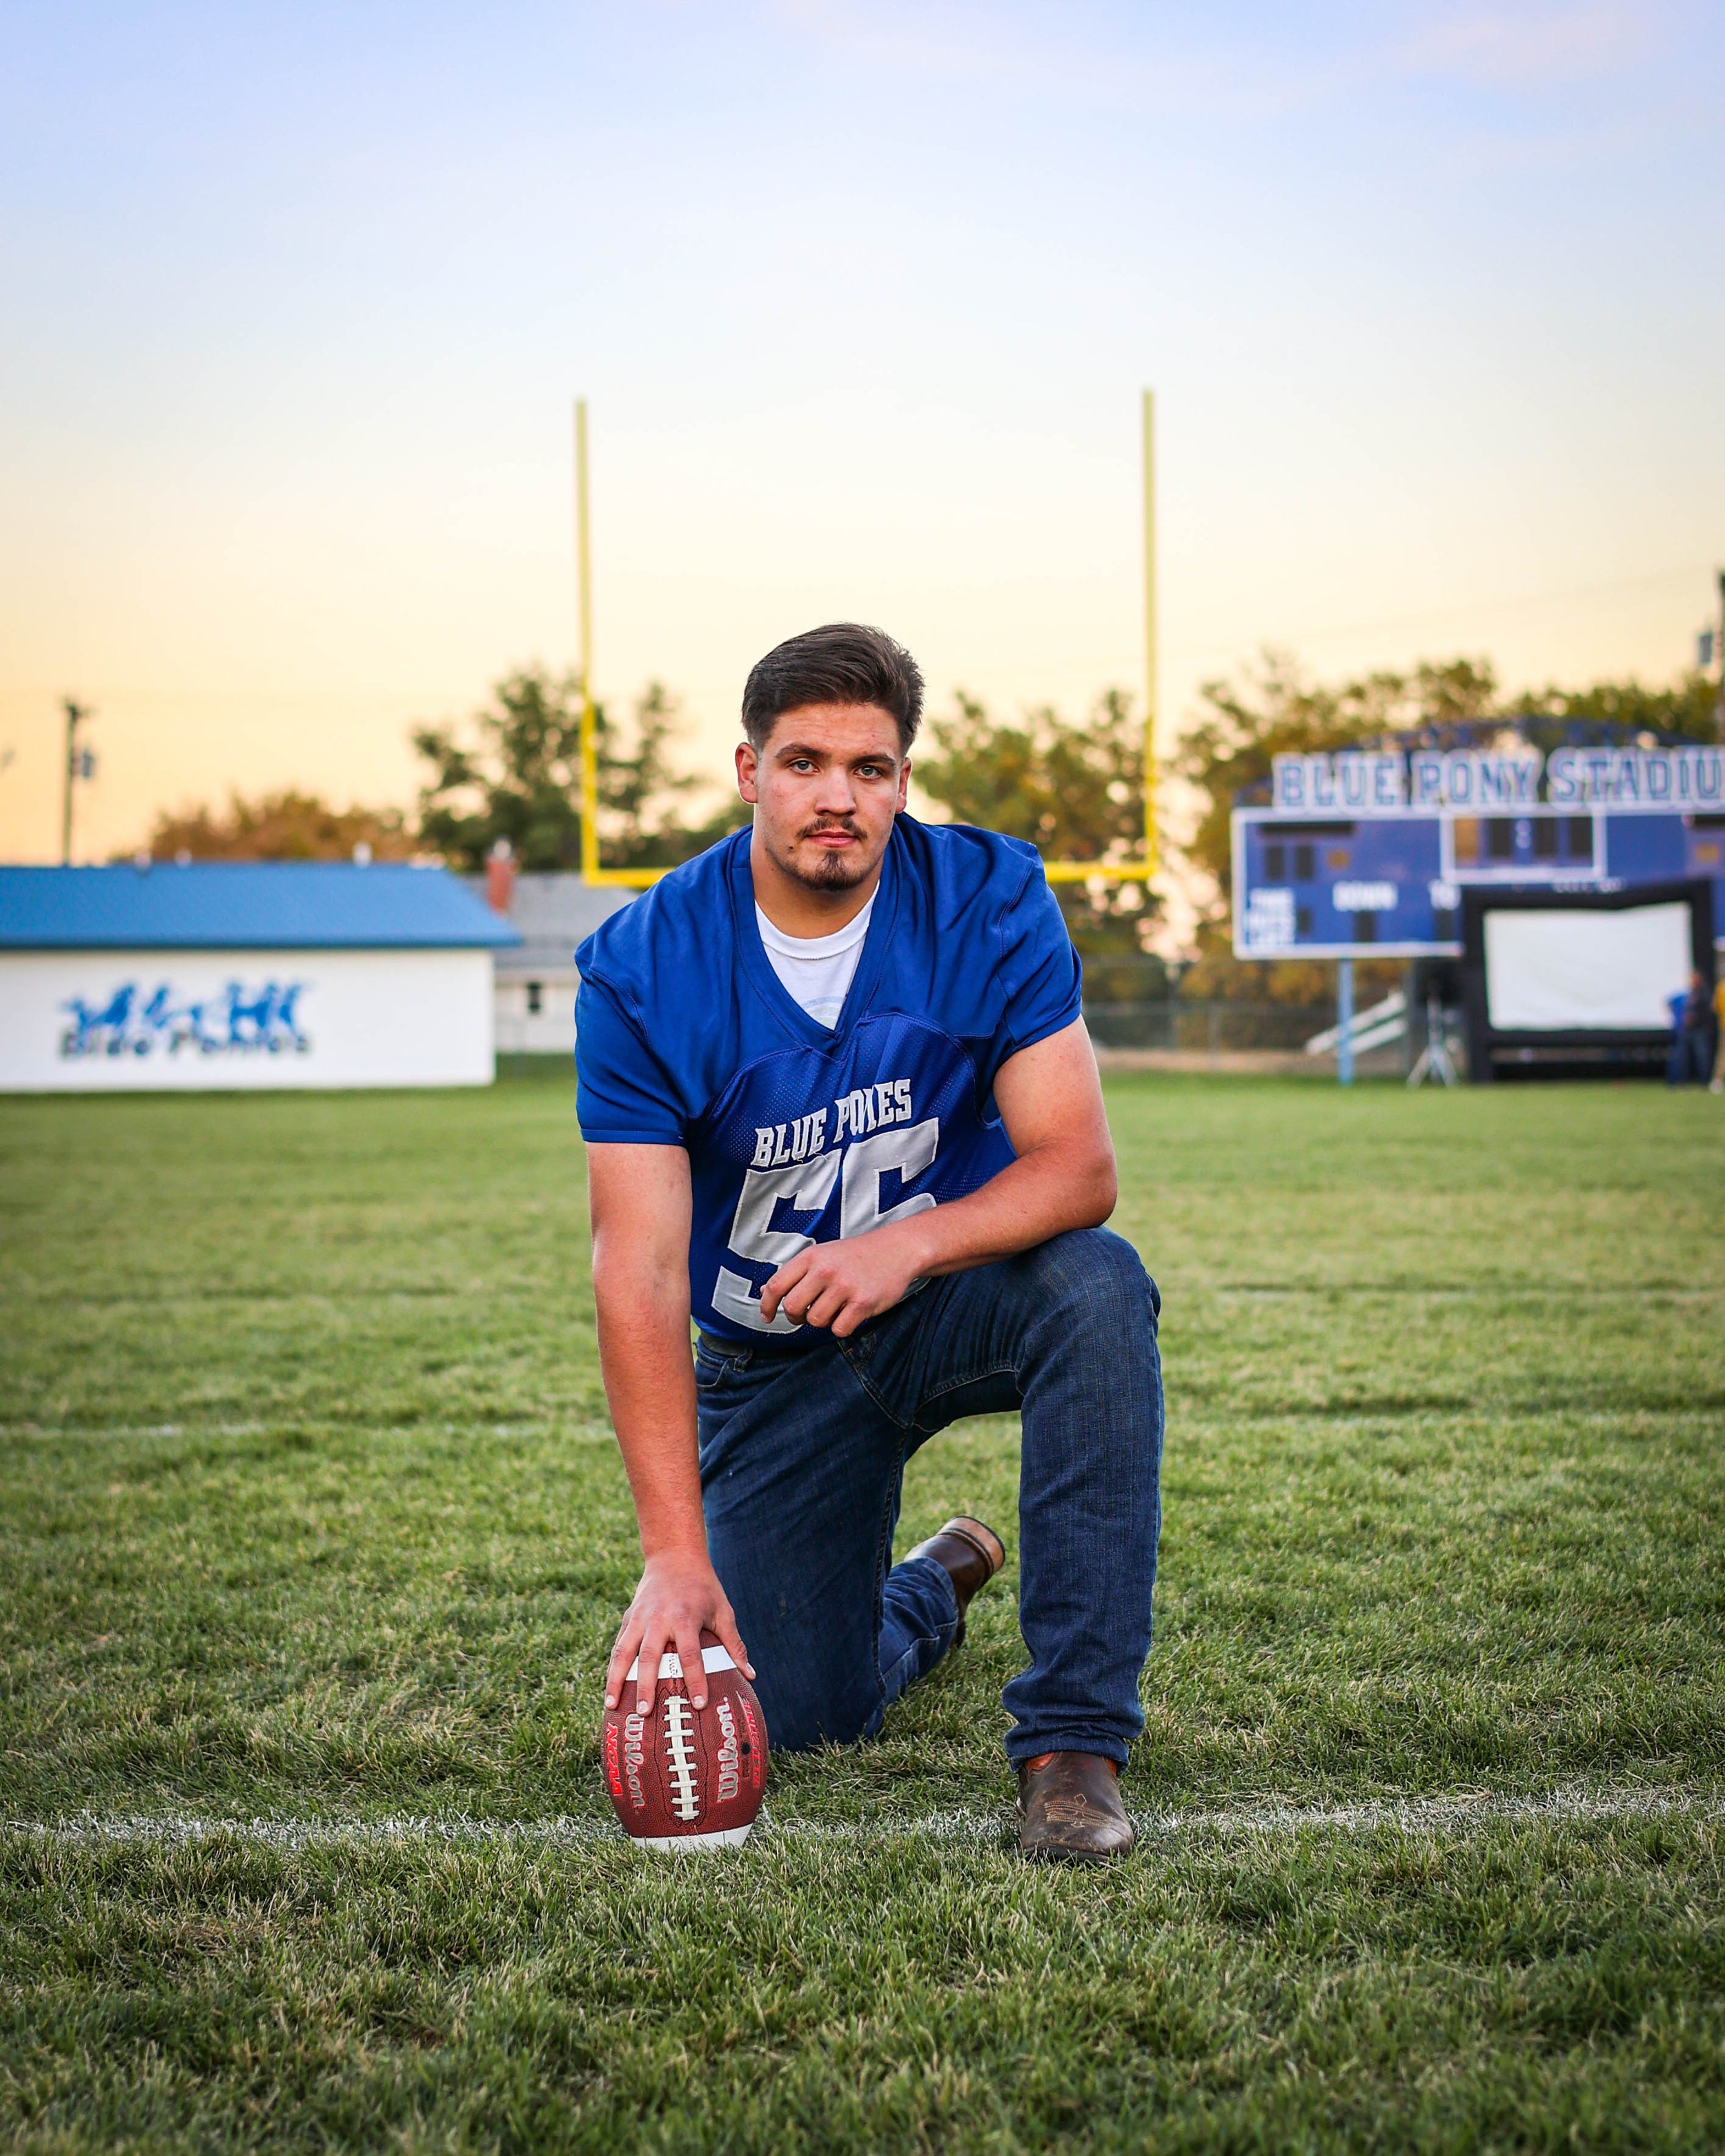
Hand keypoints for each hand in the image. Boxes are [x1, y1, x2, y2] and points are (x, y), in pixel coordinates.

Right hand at [604, 1551, 752, 1716]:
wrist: (674, 1556)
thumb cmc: (704, 1588)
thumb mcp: (723, 1611)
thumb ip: (734, 1645)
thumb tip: (750, 1676)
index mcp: (685, 1618)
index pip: (691, 1655)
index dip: (696, 1680)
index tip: (699, 1704)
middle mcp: (658, 1619)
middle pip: (650, 1657)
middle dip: (645, 1685)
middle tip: (645, 1712)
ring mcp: (639, 1618)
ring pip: (624, 1652)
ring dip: (616, 1680)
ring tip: (611, 1706)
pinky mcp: (628, 1618)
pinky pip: (618, 1646)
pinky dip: (612, 1668)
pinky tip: (610, 1689)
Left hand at [758, 1225, 923, 1336]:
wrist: (898, 1249)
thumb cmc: (856, 1255)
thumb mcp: (823, 1255)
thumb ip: (795, 1274)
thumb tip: (765, 1292)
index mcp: (811, 1257)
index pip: (776, 1286)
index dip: (767, 1306)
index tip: (767, 1317)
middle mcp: (824, 1270)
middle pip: (793, 1307)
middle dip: (796, 1317)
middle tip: (808, 1314)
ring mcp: (844, 1287)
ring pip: (816, 1321)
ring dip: (824, 1320)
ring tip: (837, 1307)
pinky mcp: (863, 1303)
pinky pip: (839, 1329)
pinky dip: (843, 1327)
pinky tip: (851, 1313)